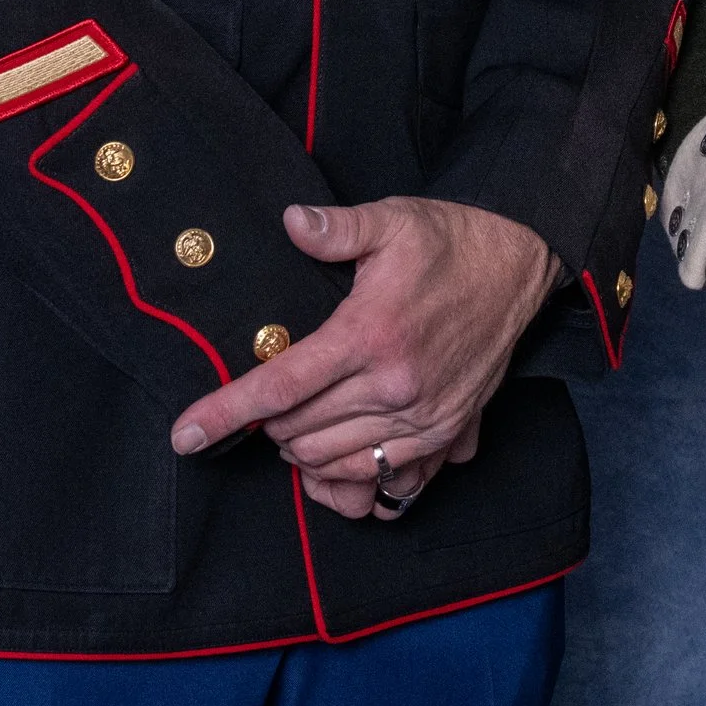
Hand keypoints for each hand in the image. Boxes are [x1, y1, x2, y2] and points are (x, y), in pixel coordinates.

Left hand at [170, 198, 560, 520]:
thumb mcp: (392, 220)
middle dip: (267, 425)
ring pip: (335, 464)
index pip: (280, 387)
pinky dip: (352, 482)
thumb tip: (290, 222)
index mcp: (370, 334)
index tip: (186, 434)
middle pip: (299, 433)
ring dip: (302, 453)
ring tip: (294, 426)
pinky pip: (386, 485)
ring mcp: (423, 419)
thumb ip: (335, 228)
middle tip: (263, 401)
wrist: (520, 265)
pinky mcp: (447, 435)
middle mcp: (396, 387)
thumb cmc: (451, 241)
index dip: (225, 412)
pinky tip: (336, 462)